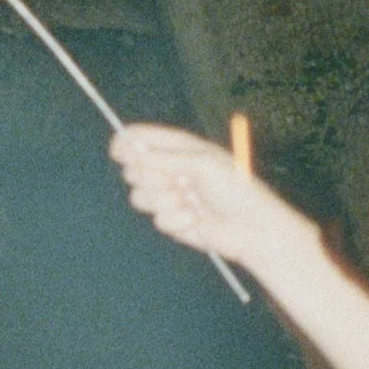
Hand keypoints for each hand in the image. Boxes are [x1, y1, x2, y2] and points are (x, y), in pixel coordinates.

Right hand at [110, 125, 308, 273]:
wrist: (252, 229)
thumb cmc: (235, 189)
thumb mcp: (201, 164)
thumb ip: (163, 158)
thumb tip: (131, 151)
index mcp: (182, 148)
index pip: (143, 139)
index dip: (127, 142)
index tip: (117, 150)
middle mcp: (172, 170)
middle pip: (134, 169)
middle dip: (150, 177)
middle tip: (176, 182)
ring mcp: (171, 196)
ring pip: (140, 197)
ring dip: (163, 201)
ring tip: (190, 203)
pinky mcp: (172, 220)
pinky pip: (156, 219)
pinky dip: (175, 220)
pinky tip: (195, 220)